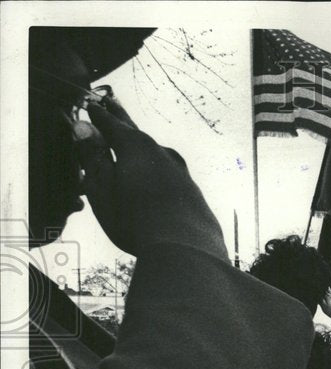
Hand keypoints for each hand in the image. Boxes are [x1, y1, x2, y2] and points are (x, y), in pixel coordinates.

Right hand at [74, 99, 224, 258]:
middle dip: (121, 118)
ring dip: (142, 146)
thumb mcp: (103, 189)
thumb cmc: (137, 221)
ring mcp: (181, 172)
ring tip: (134, 138)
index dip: (98, 116)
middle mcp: (162, 154)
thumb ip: (93, 157)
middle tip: (112, 102)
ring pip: (156, 153)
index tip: (90, 105)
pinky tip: (159, 176)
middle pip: (136, 132)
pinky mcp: (193, 192)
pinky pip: (170, 174)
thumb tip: (84, 128)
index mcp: (135, 148)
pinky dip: (159, 169)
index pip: (111, 124)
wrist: (187, 250)